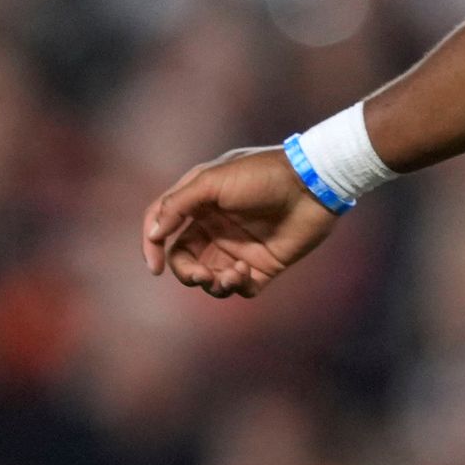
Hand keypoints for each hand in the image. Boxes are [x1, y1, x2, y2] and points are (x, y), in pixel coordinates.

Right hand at [141, 145, 336, 299]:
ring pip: (211, 279)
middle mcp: (215, 228)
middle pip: (185, 260)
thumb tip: (152, 234)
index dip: (153, 248)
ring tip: (230, 275)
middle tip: (201, 275)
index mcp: (199, 205)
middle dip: (187, 273)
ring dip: (213, 284)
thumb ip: (178, 206)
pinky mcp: (263, 266)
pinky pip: (240, 289)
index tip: (155, 267)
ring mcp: (238, 248)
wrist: (312, 184)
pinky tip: (245, 272)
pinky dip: (236, 286)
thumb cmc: (262, 175)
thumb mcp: (212, 180)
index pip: (164, 230)